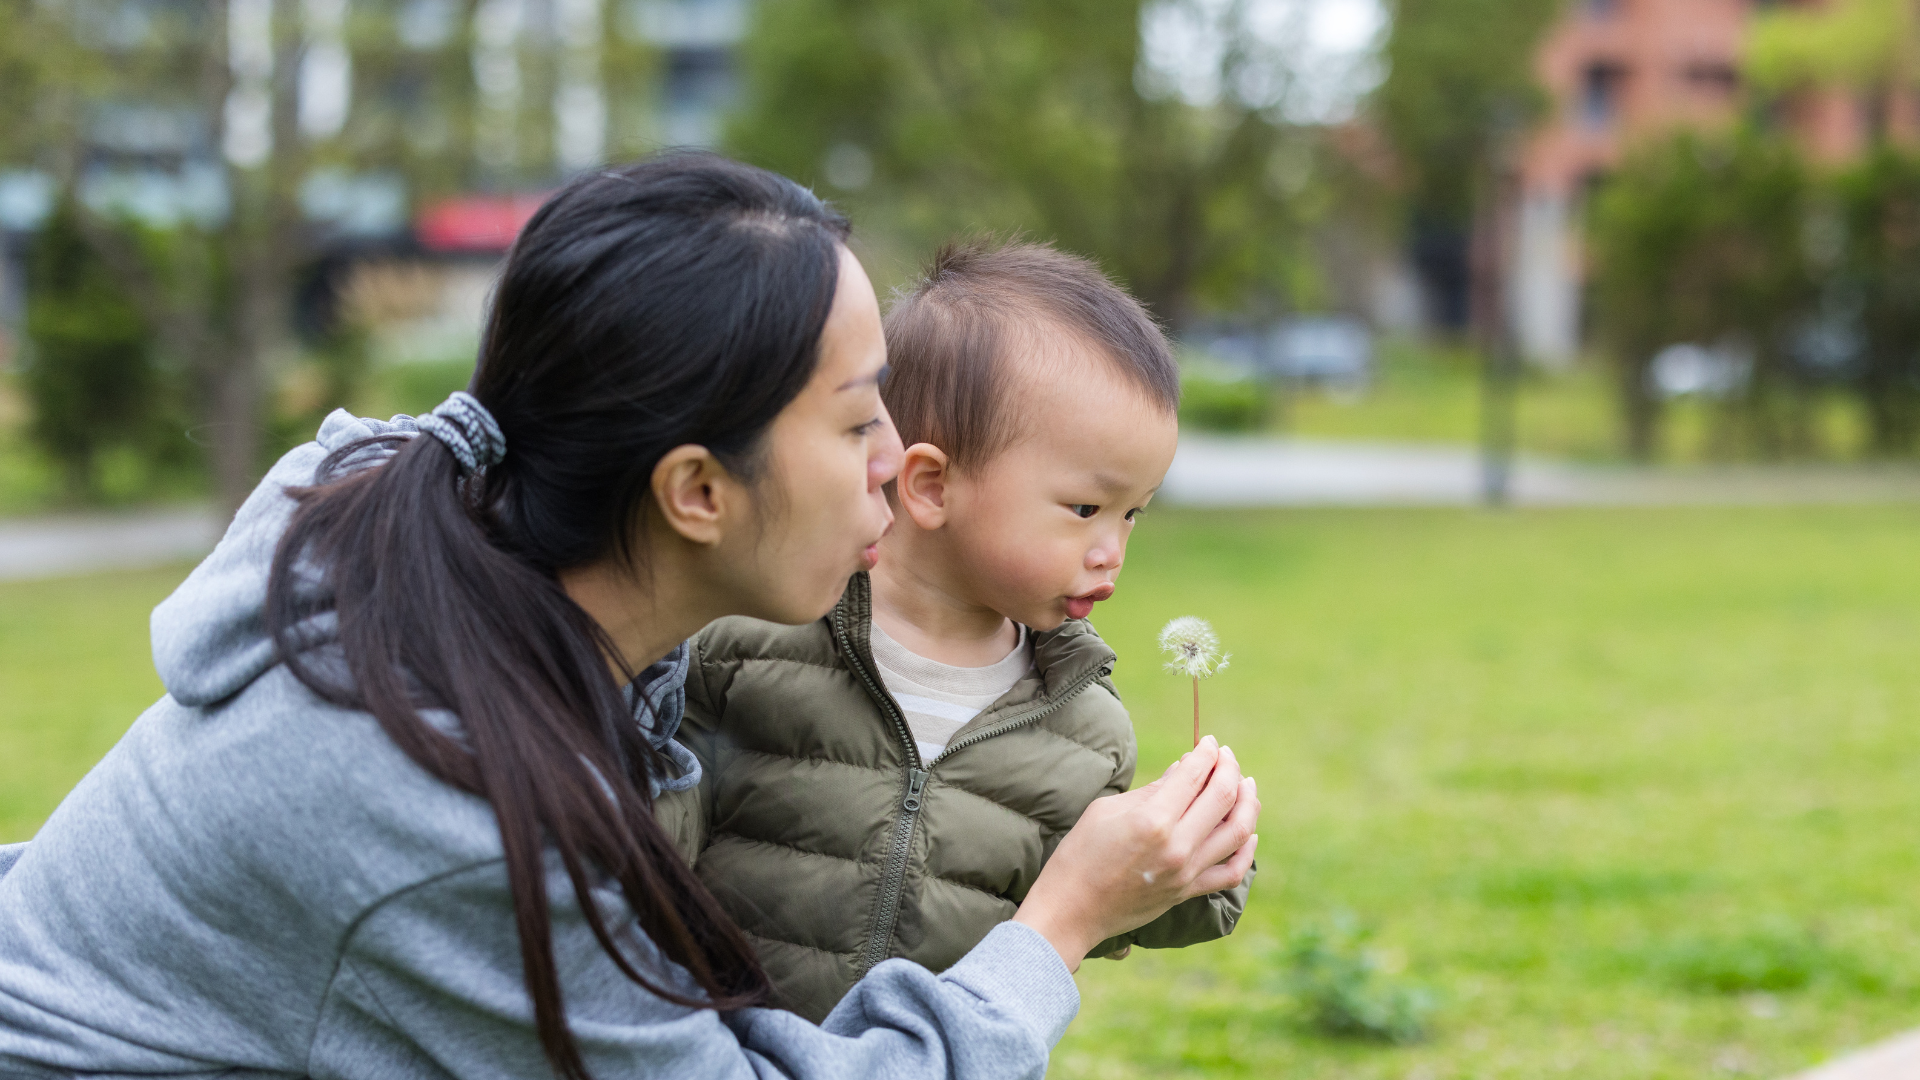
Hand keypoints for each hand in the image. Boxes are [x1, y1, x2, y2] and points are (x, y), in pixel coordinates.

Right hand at [1013, 736, 1259, 970]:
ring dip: (1247, 802)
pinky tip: (1248, 833)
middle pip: (1224, 797)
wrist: (1071, 910)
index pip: (1195, 775)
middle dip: (1230, 769)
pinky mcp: (1188, 892)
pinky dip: (1247, 850)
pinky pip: (1232, 871)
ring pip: (1238, 832)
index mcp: (1152, 820)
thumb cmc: (1080, 854)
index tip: (1209, 742)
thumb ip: (1151, 791)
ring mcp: (1187, 872)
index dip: (1206, 752)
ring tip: (1245, 785)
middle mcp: (1177, 846)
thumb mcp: (1107, 810)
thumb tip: (1182, 771)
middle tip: (1226, 756)